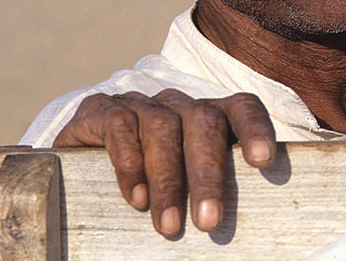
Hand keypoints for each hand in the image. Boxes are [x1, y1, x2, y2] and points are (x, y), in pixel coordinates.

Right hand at [52, 89, 275, 237]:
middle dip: (207, 174)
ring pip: (163, 127)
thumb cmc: (152, 185)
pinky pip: (121, 126)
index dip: (255, 128)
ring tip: (169, 226)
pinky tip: (136, 198)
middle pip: (204, 121)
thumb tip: (249, 242)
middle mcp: (178, 104)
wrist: (81, 168)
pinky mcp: (102, 109)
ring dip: (168, 180)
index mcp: (209, 116)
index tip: (264, 161)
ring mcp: (141, 104)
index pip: (242, 108)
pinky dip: (130, 163)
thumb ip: (212, 197)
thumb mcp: (187, 188)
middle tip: (209, 222)